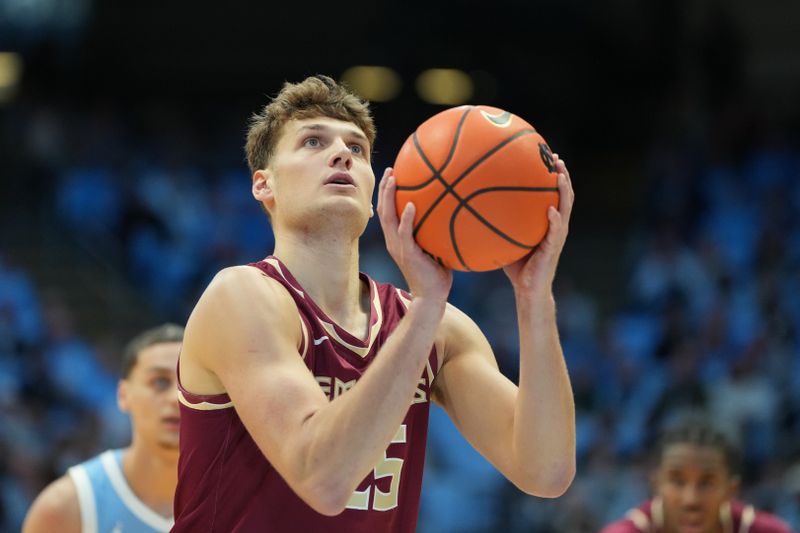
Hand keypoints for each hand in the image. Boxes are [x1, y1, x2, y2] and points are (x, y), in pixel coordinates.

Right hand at [377, 167, 452, 301]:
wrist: (432, 296)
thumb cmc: (436, 274)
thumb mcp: (435, 248)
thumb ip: (437, 233)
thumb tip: (453, 213)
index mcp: (397, 239)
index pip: (387, 212)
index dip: (386, 194)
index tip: (391, 175)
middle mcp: (394, 241)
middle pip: (382, 210)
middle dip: (384, 189)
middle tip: (390, 170)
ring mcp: (399, 247)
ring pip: (388, 217)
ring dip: (389, 197)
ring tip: (393, 180)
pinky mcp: (408, 254)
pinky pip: (405, 233)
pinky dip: (407, 218)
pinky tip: (412, 204)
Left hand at [503, 155, 573, 296]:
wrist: (528, 290)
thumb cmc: (516, 266)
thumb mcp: (506, 239)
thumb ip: (497, 224)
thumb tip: (471, 208)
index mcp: (547, 222)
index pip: (553, 194)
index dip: (553, 175)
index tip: (547, 156)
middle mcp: (556, 226)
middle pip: (564, 195)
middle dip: (562, 175)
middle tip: (556, 158)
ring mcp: (557, 237)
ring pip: (566, 209)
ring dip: (564, 192)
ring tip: (560, 176)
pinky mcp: (553, 250)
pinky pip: (555, 232)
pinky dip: (554, 220)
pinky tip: (551, 210)